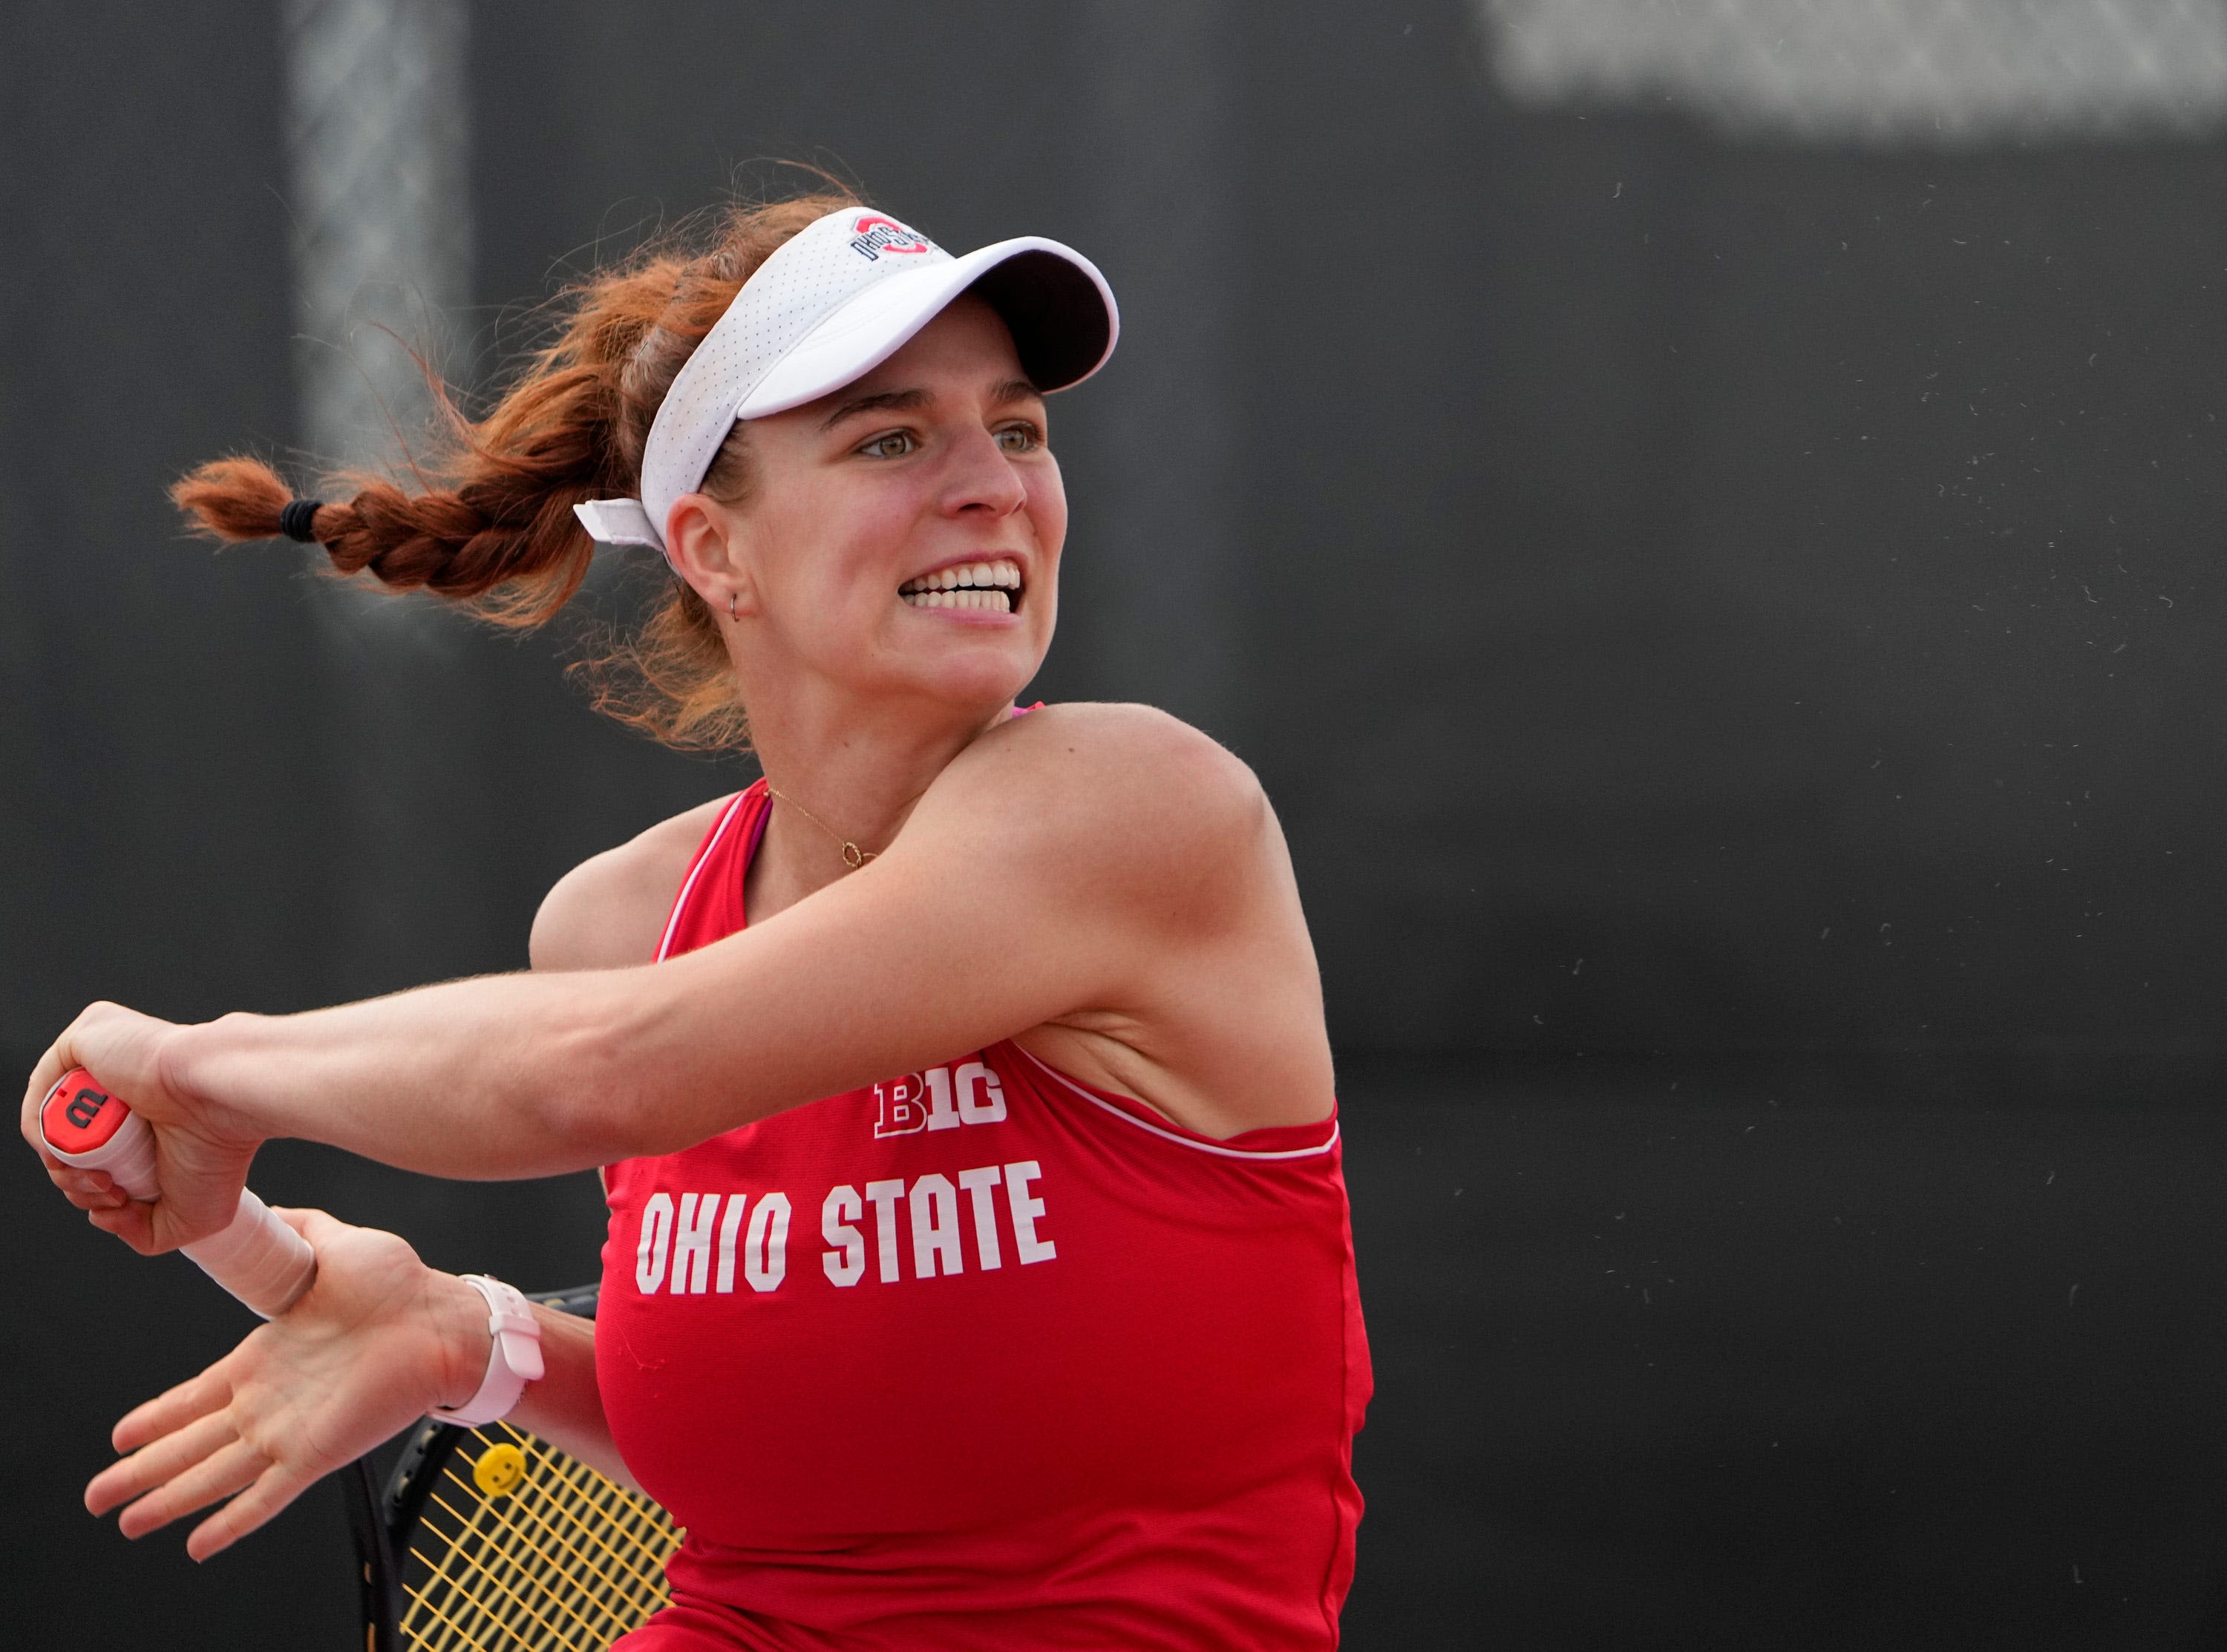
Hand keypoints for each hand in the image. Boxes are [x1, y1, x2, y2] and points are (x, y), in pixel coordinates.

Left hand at [21, 1002, 259, 1252]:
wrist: (223, 1100)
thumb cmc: (221, 1152)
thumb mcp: (187, 1217)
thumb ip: (142, 1231)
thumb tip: (100, 1216)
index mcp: (150, 1116)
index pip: (97, 1156)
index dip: (93, 1190)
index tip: (122, 1200)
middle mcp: (126, 1086)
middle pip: (69, 1143)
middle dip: (77, 1183)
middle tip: (110, 1189)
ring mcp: (105, 1061)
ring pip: (53, 1123)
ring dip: (61, 1164)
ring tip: (99, 1174)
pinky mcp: (86, 1039)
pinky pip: (43, 1089)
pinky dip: (44, 1128)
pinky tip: (74, 1147)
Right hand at [84, 1207, 488, 1559]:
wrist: (442, 1320)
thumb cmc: (400, 1285)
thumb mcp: (336, 1243)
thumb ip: (302, 1228)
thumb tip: (272, 1209)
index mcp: (267, 1358)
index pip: (196, 1396)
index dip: (157, 1417)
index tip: (121, 1435)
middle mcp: (270, 1400)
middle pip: (189, 1443)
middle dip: (142, 1469)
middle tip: (96, 1495)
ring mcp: (290, 1430)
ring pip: (212, 1475)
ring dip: (168, 1500)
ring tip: (127, 1523)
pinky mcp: (316, 1452)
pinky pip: (265, 1498)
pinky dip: (231, 1523)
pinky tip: (198, 1545)